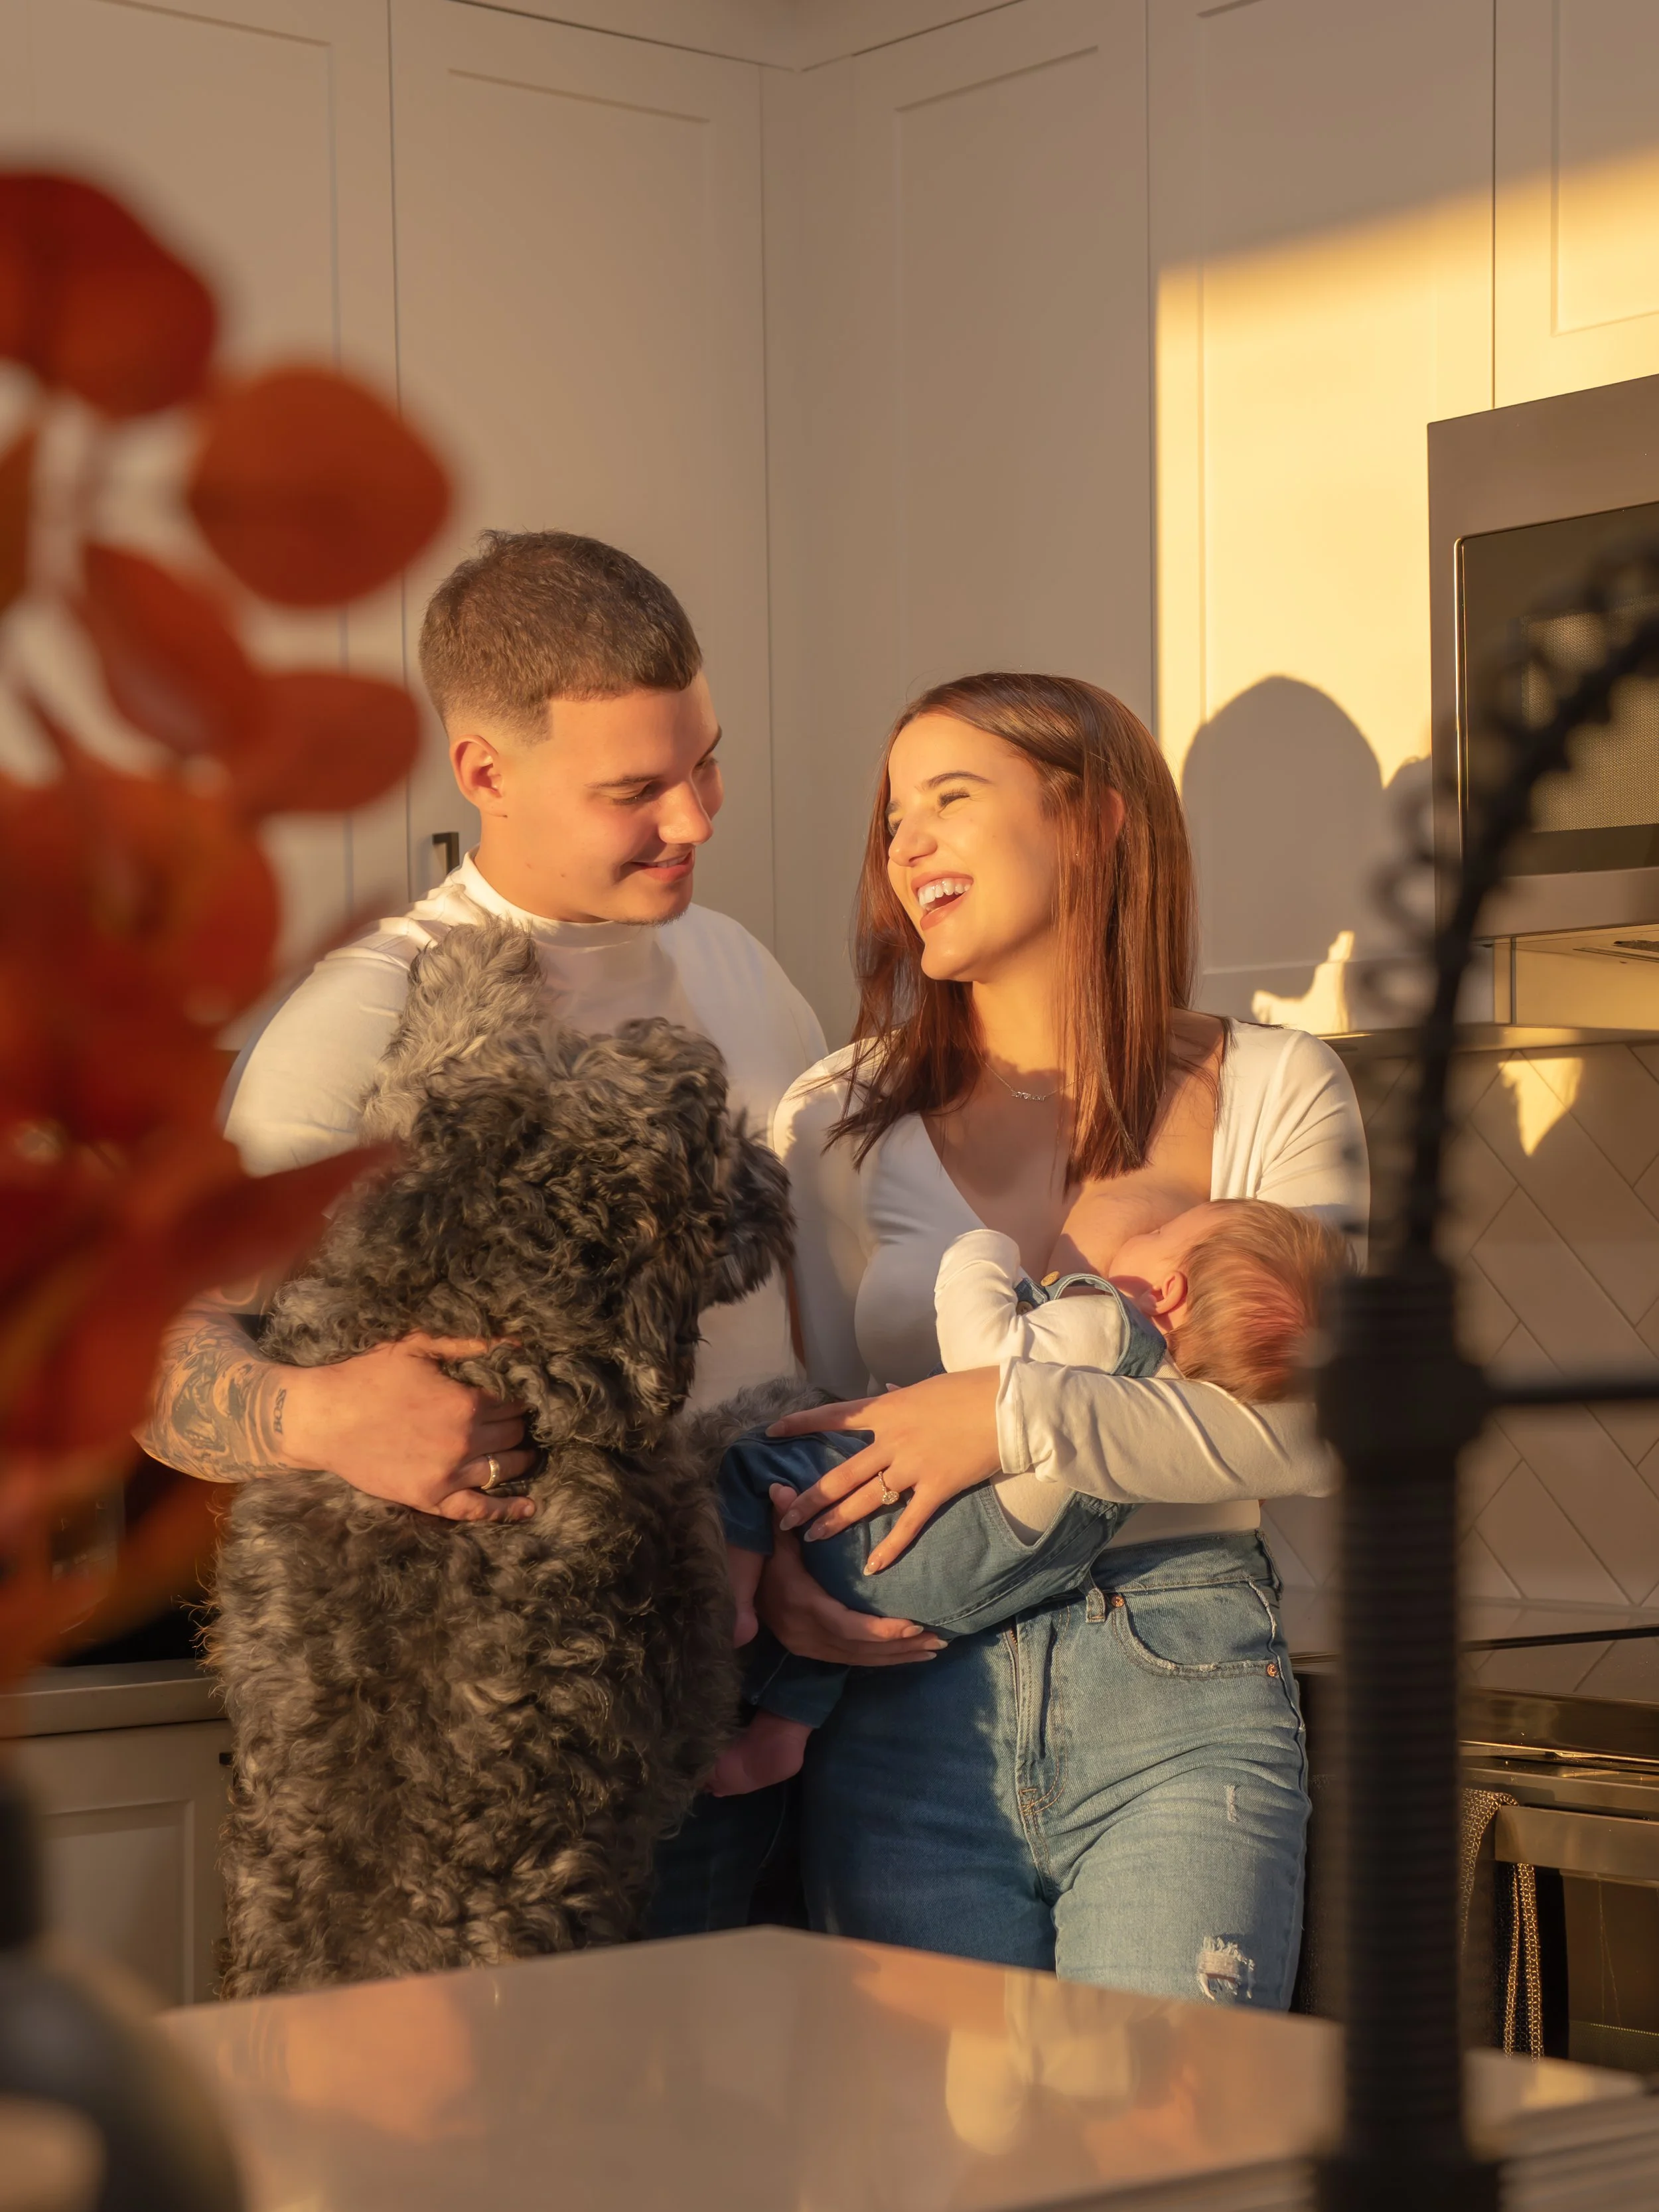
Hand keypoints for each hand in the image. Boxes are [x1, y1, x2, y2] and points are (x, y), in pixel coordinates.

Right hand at [281, 1333, 536, 1522]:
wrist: (322, 1418)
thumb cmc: (367, 1376)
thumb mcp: (419, 1348)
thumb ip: (469, 1345)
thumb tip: (515, 1344)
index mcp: (466, 1403)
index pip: (514, 1405)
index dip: (520, 1399)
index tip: (521, 1398)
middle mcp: (464, 1441)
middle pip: (513, 1436)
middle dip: (520, 1427)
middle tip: (520, 1422)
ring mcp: (447, 1474)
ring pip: (503, 1469)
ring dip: (519, 1459)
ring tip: (526, 1453)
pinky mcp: (429, 1497)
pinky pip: (477, 1510)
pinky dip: (506, 1510)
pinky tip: (529, 1508)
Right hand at [756, 1497, 944, 1665]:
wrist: (738, 1596)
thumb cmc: (762, 1564)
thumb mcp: (772, 1541)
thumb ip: (782, 1518)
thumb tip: (780, 1488)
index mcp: (803, 1606)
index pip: (847, 1626)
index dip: (881, 1631)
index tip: (914, 1626)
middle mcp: (807, 1635)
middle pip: (861, 1649)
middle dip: (902, 1648)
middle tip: (939, 1640)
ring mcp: (810, 1648)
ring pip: (861, 1659)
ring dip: (898, 1658)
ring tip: (934, 1650)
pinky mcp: (814, 1654)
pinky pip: (853, 1661)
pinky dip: (882, 1660)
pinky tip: (908, 1657)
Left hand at [767, 1369, 1000, 1571]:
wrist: (1008, 1405)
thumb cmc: (971, 1389)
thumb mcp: (927, 1388)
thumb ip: (902, 1397)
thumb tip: (889, 1391)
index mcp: (887, 1409)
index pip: (834, 1416)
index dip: (801, 1423)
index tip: (772, 1432)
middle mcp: (892, 1439)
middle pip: (840, 1474)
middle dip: (810, 1499)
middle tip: (785, 1518)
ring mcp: (913, 1466)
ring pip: (864, 1500)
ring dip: (835, 1521)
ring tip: (811, 1539)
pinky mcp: (937, 1487)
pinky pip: (908, 1523)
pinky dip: (890, 1547)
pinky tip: (873, 1567)